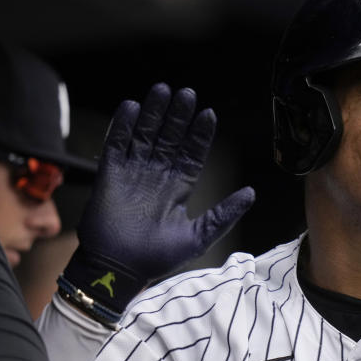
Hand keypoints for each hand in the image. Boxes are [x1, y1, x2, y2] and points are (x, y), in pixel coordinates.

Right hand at [64, 83, 254, 312]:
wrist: (118, 270)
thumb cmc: (157, 258)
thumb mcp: (199, 235)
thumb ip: (224, 213)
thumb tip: (251, 193)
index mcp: (177, 189)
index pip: (191, 154)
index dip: (199, 134)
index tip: (208, 114)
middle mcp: (156, 177)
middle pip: (169, 139)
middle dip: (178, 116)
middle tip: (186, 93)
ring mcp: (132, 174)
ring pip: (145, 135)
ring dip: (153, 114)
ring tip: (162, 90)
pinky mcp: (109, 175)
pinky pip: (116, 144)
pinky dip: (123, 126)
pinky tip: (132, 107)